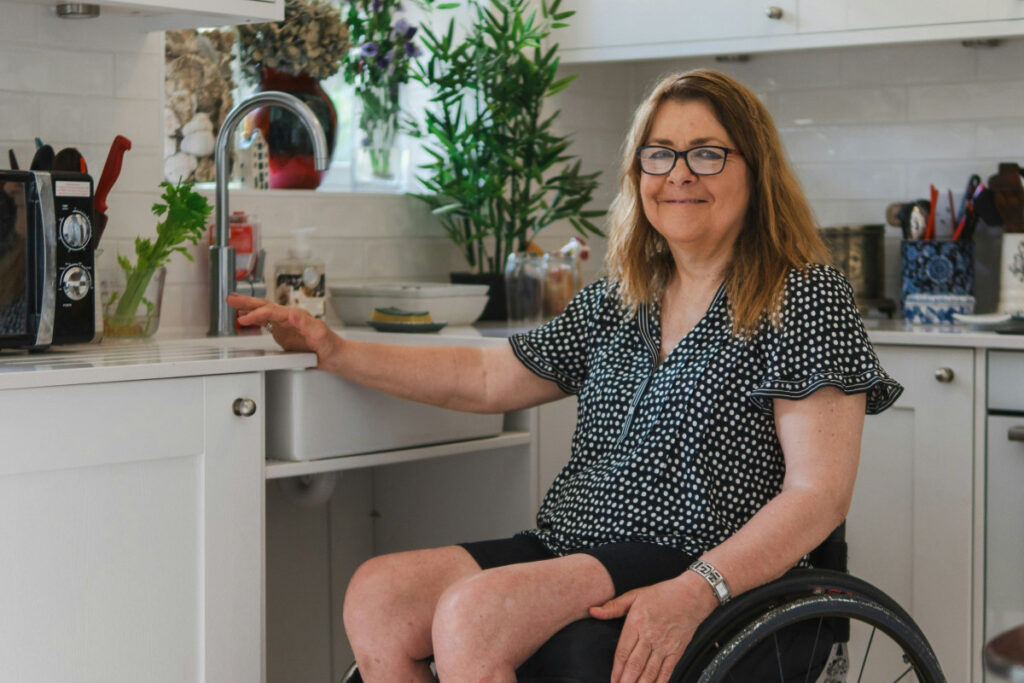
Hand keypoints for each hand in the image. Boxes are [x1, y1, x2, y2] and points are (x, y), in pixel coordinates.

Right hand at [227, 293, 341, 367]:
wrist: (334, 354)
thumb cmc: (329, 345)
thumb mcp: (319, 334)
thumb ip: (305, 323)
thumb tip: (291, 312)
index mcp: (296, 315)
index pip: (271, 311)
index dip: (256, 314)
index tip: (243, 319)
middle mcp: (289, 317)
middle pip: (265, 306)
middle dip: (247, 302)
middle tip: (230, 298)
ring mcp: (285, 325)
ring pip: (264, 312)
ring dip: (248, 308)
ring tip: (232, 303)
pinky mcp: (284, 333)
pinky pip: (266, 323)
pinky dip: (255, 319)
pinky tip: (246, 318)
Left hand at [589, 575, 717, 682]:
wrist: (691, 595)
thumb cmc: (662, 594)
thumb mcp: (635, 595)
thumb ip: (613, 606)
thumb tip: (592, 611)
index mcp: (636, 623)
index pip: (623, 652)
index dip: (616, 670)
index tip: (612, 680)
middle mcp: (650, 636)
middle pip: (634, 665)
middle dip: (625, 681)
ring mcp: (664, 645)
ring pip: (649, 671)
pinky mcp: (677, 651)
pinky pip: (666, 671)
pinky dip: (659, 682)